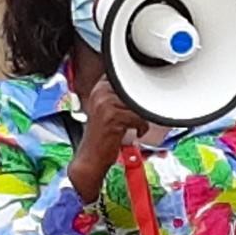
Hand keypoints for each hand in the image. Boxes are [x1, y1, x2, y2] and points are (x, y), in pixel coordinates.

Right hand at [68, 77, 148, 202]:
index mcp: (100, 88)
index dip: (138, 86)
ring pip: (138, 104)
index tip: (141, 98)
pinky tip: (137, 133)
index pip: (125, 77)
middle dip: (142, 104)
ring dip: (142, 117)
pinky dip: (142, 127)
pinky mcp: (112, 117)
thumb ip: (120, 96)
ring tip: (136, 126)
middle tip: (139, 115)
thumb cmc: (103, 135)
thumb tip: (144, 85)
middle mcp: (100, 93)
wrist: (92, 157)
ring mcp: (105, 104)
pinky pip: (138, 118)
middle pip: (134, 89)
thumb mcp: (108, 110)